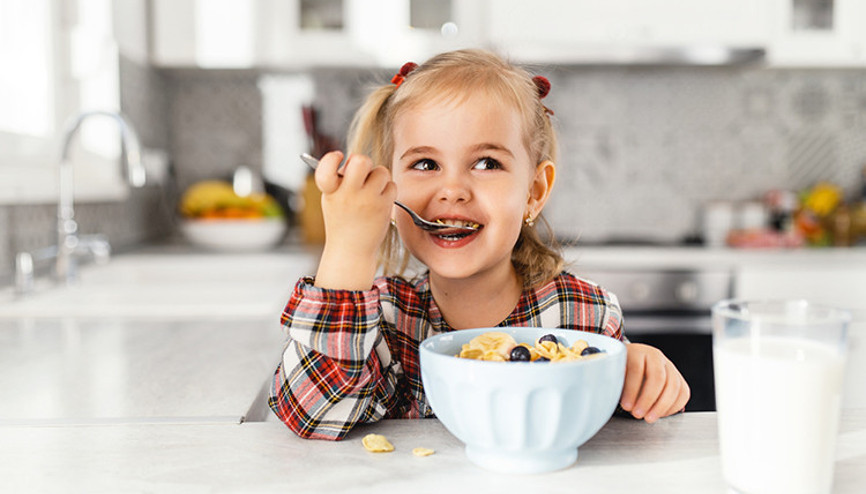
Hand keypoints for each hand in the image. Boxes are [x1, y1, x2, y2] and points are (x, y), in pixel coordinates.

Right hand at [314, 151, 396, 289]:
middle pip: (361, 161)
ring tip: (371, 190)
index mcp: (330, 191)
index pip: (326, 166)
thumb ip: (340, 179)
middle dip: (363, 161)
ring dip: (378, 177)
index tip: (339, 157)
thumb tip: (356, 160)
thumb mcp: (332, 198)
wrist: (352, 250)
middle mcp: (348, 194)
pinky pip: (392, 185)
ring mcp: (368, 200)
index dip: (332, 157)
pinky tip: (379, 201)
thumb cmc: (342, 221)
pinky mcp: (384, 207)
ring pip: (381, 171)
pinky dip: (387, 190)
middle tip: (361, 172)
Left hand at [620, 343, 689, 422]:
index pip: (636, 369)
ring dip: (662, 406)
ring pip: (674, 385)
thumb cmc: (621, 370)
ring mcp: (669, 366)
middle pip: (658, 377)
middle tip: (638, 414)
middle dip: (648, 399)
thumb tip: (607, 397)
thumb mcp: (614, 372)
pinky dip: (674, 406)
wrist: (632, 361)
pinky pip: (683, 392)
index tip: (626, 406)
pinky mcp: (678, 377)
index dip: (631, 390)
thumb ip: (613, 382)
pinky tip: (661, 414)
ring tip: (649, 418)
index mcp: (637, 352)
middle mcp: (655, 356)